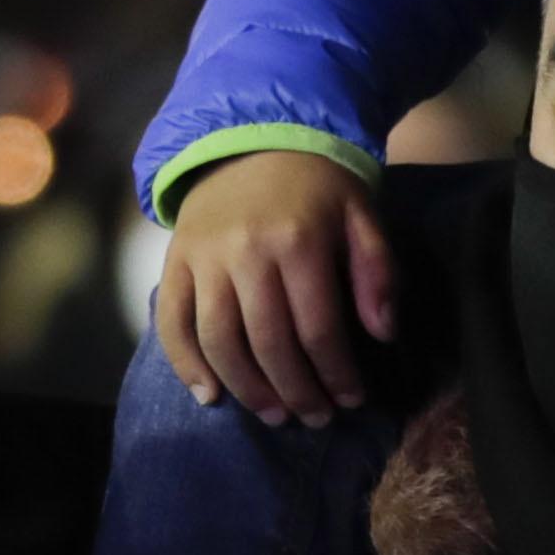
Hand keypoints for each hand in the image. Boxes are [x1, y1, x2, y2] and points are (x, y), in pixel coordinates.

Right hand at [158, 151, 396, 421]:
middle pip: (269, 343)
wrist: (253, 136)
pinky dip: (186, 364)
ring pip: (219, 340)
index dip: (336, 372)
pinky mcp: (176, 261)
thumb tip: (381, 333)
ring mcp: (205, 259)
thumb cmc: (317, 185)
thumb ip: (377, 271)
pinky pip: (173, 321)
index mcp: (298, 241)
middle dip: (296, 391)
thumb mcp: (361, 214)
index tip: (351, 400)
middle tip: (316, 418)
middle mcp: (246, 253)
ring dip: (247, 388)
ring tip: (274, 415)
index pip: (318, 328)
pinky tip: (210, 396)